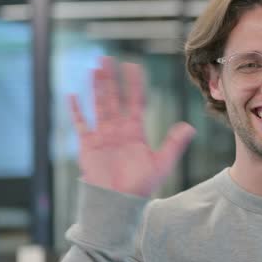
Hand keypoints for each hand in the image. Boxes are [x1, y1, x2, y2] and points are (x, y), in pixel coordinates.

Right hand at [69, 57, 195, 196]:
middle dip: (112, 79)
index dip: (134, 84)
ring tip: (94, 69)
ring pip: (99, 105)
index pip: (135, 101)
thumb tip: (190, 127)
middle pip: (114, 98)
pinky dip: (76, 111)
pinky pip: (80, 124)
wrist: (119, 202)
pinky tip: (72, 96)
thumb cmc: (141, 186)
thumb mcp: (162, 163)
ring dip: (96, 87)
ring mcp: (102, 136)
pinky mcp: (88, 146)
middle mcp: (118, 130)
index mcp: (135, 131)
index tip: (133, 66)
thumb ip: (174, 144)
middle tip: (108, 59)